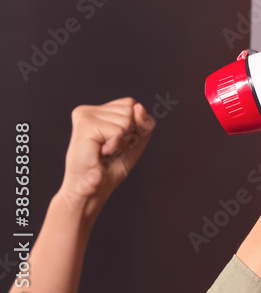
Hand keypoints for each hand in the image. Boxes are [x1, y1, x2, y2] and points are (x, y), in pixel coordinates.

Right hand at [58, 97, 154, 217]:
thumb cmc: (111, 166)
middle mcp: (89, 110)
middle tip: (110, 148)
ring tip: (104, 150)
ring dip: (120, 140)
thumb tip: (138, 106)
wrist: (92, 188)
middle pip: (130, 109)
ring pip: (126, 119)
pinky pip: (118, 130)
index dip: (133, 126)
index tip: (117, 141)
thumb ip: (142, 122)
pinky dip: (115, 145)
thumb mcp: (136, 140)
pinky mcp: (85, 125)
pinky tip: (99, 152)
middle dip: (128, 133)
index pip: (131, 104)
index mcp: (98, 111)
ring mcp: (85, 115)